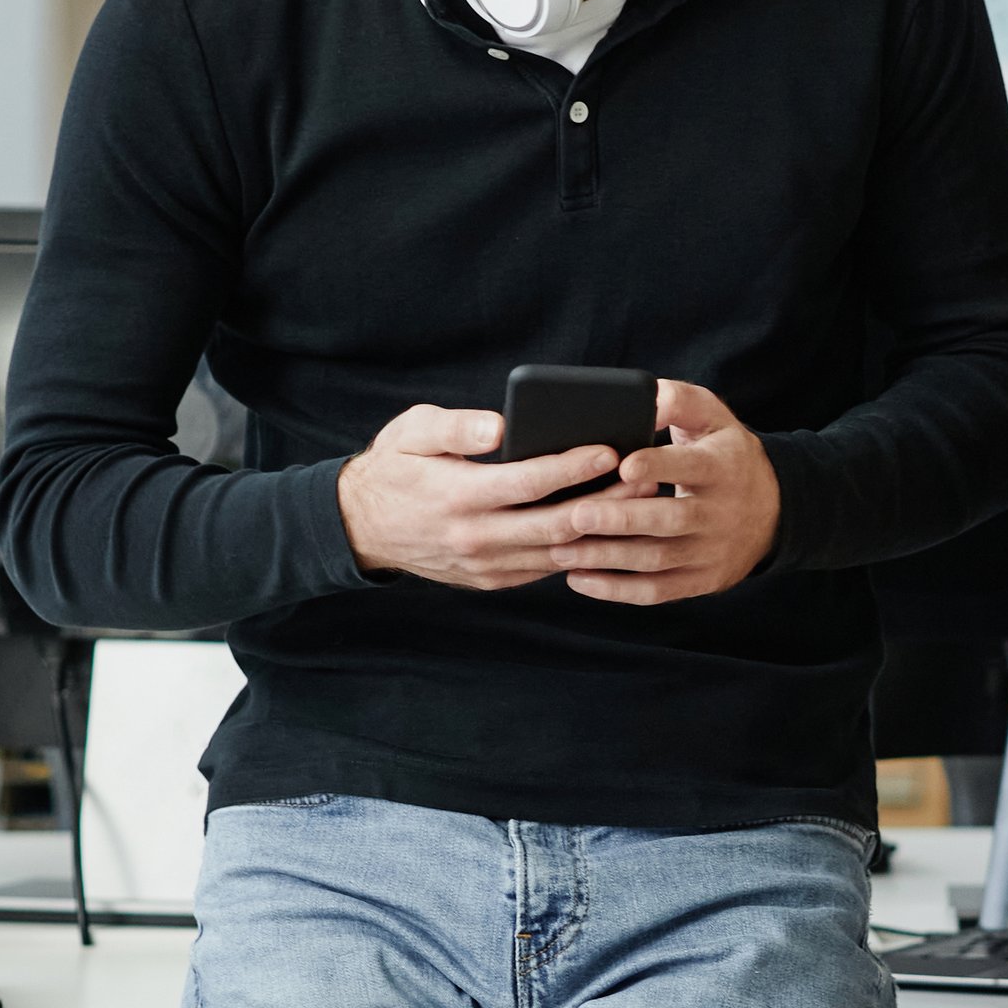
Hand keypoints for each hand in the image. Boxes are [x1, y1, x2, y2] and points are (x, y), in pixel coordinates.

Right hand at [335, 404, 625, 590]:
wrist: (361, 527)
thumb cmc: (393, 468)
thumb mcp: (412, 433)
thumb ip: (455, 428)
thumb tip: (499, 427)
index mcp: (459, 496)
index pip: (529, 482)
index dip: (573, 467)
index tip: (610, 450)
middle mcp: (475, 537)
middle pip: (556, 524)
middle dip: (606, 503)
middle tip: (646, 480)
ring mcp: (485, 565)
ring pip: (558, 554)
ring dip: (601, 532)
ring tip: (638, 505)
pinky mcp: (491, 581)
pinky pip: (545, 569)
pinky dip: (578, 552)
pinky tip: (605, 529)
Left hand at [546, 377, 781, 606]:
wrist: (773, 511)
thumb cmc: (725, 455)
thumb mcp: (713, 417)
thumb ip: (678, 400)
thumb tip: (646, 396)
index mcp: (723, 466)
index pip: (690, 466)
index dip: (657, 466)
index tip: (623, 464)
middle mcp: (720, 513)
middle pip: (670, 520)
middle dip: (621, 520)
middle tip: (576, 515)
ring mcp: (711, 552)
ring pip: (657, 560)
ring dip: (608, 558)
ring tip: (562, 550)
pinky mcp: (701, 581)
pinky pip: (656, 591)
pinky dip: (616, 590)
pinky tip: (579, 579)